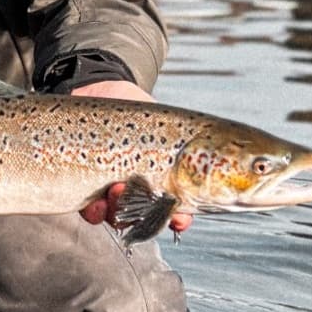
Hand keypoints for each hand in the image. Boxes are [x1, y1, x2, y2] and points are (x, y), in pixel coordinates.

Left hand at [66, 84, 187, 232]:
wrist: (98, 91)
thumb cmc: (137, 108)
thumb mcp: (165, 123)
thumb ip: (184, 143)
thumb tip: (224, 155)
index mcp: (164, 179)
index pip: (176, 207)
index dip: (179, 219)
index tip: (178, 219)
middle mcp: (140, 190)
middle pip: (147, 217)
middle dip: (146, 214)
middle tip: (143, 190)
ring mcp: (113, 191)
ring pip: (120, 217)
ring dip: (120, 212)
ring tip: (116, 190)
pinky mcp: (87, 189)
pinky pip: (93, 213)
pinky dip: (95, 213)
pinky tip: (94, 203)